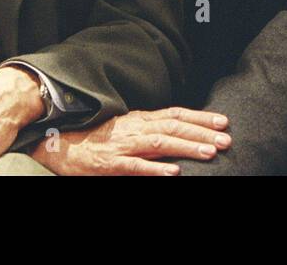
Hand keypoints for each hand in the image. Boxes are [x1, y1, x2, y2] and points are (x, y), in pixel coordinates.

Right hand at [28, 108, 230, 175]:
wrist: (60, 143)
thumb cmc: (97, 138)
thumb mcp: (127, 129)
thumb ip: (150, 130)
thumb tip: (179, 134)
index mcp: (140, 119)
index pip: (176, 114)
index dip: (200, 117)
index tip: (223, 121)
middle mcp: (135, 127)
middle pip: (174, 127)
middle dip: (202, 132)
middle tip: (226, 139)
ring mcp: (124, 144)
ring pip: (161, 143)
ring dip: (187, 147)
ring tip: (209, 153)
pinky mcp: (111, 163)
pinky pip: (136, 166)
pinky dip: (155, 168)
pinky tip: (174, 172)